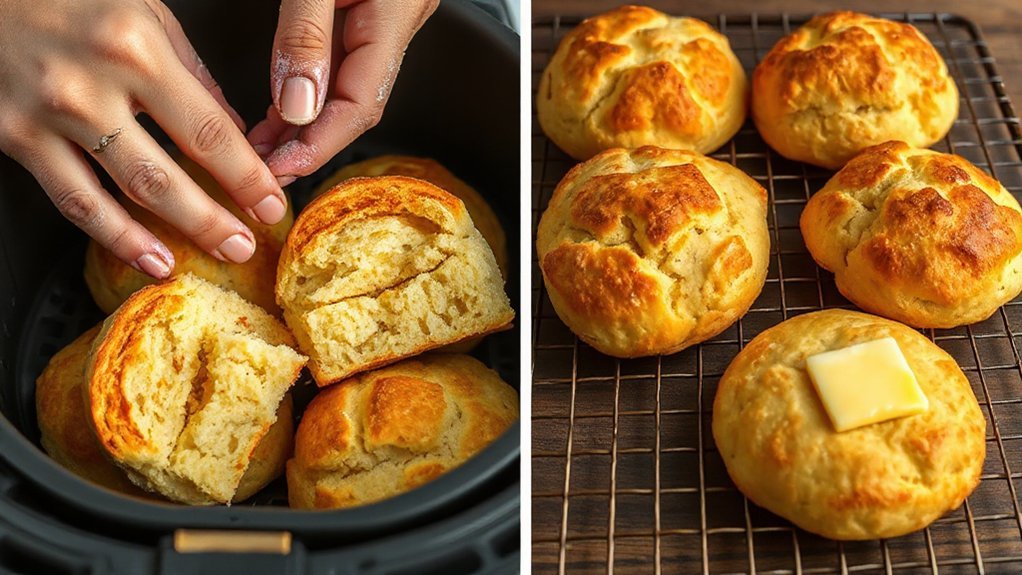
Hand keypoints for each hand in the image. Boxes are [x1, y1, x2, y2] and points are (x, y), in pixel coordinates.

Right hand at [0, 0, 288, 277]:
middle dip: (215, 219)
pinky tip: (148, 257)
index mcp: (134, 48)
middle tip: (246, 244)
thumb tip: (231, 128)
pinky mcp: (13, 137)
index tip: (271, 203)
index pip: (208, 130)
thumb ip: (190, 72)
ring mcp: (49, 116)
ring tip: (213, 254)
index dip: (246, 177)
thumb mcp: (143, 11)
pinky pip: (74, 201)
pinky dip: (116, 237)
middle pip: (168, 173)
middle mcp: (91, 86)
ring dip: (176, 234)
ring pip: (123, 195)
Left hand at [248, 0, 438, 185]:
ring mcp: (385, 15)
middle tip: (266, 169)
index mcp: (397, 11)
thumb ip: (307, 35)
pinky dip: (308, 91)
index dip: (320, 143)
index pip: (363, 101)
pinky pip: (339, 63)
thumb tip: (299, 107)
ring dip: (305, 122)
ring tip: (264, 148)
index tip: (281, 167)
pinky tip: (280, 111)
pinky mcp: (365, 7)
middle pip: (358, 104)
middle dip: (311, 142)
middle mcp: (399, 19)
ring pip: (347, 87)